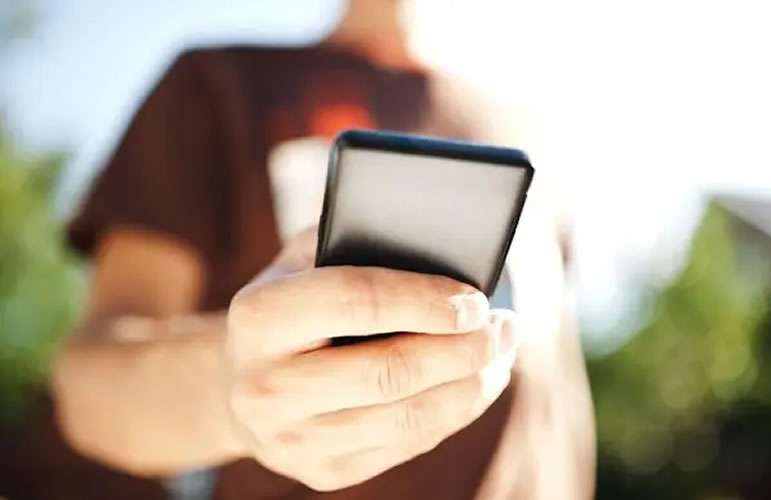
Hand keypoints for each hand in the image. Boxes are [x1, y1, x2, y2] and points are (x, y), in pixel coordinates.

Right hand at [225, 233, 520, 490]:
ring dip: (472, 387)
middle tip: (503, 328)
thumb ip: (362, 243)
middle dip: (463, 349)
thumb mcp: (309, 257)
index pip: (356, 301)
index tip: (476, 300)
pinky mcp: (323, 471)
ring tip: (500, 356)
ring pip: (408, 418)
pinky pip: (407, 445)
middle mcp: (265, 385)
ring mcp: (292, 438)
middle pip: (390, 371)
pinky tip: (473, 386)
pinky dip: (453, 414)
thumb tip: (448, 250)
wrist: (246, 378)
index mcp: (259, 315)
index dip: (426, 299)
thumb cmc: (296, 302)